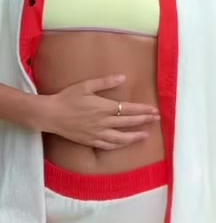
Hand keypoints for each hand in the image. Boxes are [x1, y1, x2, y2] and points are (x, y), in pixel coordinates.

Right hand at [40, 75, 159, 150]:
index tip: (154, 110)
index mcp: (103, 107)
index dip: (142, 110)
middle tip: (156, 119)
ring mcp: (97, 133)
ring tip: (145, 135)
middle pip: (128, 123)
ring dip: (134, 136)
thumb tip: (123, 77)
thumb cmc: (68, 97)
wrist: (51, 114)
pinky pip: (108, 145)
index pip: (128, 109)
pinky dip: (119, 145)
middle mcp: (103, 122)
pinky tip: (125, 143)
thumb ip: (105, 82)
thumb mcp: (86, 85)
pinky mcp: (90, 141)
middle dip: (144, 121)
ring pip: (120, 138)